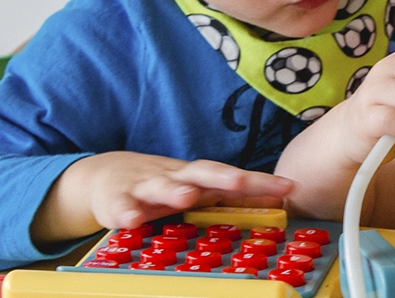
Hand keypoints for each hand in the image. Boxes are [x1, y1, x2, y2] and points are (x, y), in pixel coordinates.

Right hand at [32, 151, 295, 242]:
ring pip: (161, 187)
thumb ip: (230, 197)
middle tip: (242, 182)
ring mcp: (145, 188)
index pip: (235, 177)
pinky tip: (131, 220)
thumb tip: (278, 203)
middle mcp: (175, 178)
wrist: (105, 175)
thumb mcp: (196, 190)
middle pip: (202, 174)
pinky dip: (126, 213)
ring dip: (174, 191)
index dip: (261, 183)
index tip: (289, 187)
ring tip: (186, 197)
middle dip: (223, 177)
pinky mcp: (115, 201)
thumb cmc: (163, 186)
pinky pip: (121, 208)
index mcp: (198, 178)